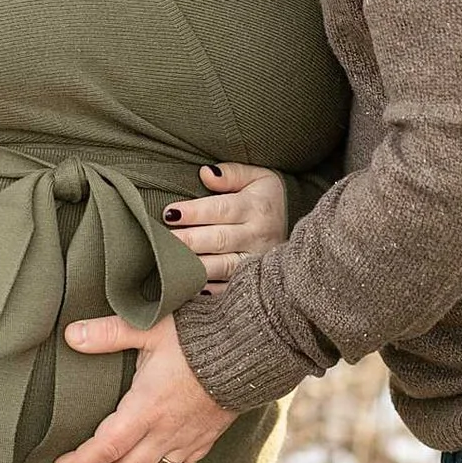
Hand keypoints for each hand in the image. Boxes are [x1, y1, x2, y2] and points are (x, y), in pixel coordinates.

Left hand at [52, 315, 235, 462]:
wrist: (251, 351)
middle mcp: (164, 431)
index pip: (106, 445)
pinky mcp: (203, 441)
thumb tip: (70, 334)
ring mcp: (185, 440)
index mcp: (146, 407)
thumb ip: (108, 333)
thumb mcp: (149, 329)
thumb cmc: (197, 338)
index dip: (82, 461)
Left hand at [163, 162, 285, 296]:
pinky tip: (186, 286)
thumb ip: (232, 173)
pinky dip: (207, 290)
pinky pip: (228, 289)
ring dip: (194, 266)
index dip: (195, 212)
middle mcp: (258, 236)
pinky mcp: (252, 282)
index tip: (169, 213)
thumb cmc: (265, 201)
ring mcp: (256, 262)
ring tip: (168, 261)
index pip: (223, 209)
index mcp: (258, 208)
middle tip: (161, 240)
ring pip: (222, 267)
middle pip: (219, 239)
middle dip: (189, 240)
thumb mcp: (258, 178)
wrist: (300, 235)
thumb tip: (205, 172)